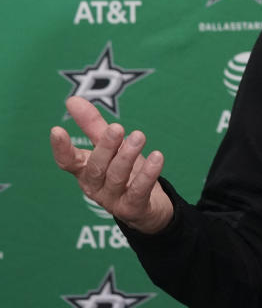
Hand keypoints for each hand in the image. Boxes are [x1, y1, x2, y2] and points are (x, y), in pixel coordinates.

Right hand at [50, 96, 173, 233]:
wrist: (149, 206)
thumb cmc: (125, 172)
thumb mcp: (110, 147)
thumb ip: (93, 126)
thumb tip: (72, 99)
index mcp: (86, 170)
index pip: (68, 161)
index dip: (61, 148)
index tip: (56, 130)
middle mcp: (96, 186)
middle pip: (96, 167)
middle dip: (106, 147)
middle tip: (117, 127)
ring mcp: (113, 199)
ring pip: (117, 177)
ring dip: (128, 156)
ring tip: (139, 136)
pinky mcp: (133, 208)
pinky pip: (139, 191)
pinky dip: (148, 174)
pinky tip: (158, 157)